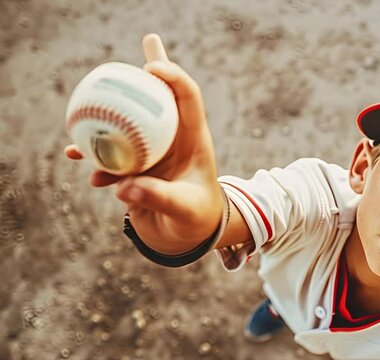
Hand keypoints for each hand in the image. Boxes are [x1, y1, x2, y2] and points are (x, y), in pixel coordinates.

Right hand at [64, 33, 222, 253]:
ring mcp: (152, 151)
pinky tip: (78, 159)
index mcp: (193, 140)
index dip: (173, 78)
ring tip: (86, 110)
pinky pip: (111, 154)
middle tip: (150, 39)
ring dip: (111, 115)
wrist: (185, 237)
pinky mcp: (136, 166)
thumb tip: (124, 187)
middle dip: (153, 71)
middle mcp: (172, 139)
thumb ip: (159, 198)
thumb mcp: (183, 210)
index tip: (151, 68)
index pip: (187, 99)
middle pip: (160, 98)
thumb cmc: (195, 219)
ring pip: (130, 123)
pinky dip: (94, 155)